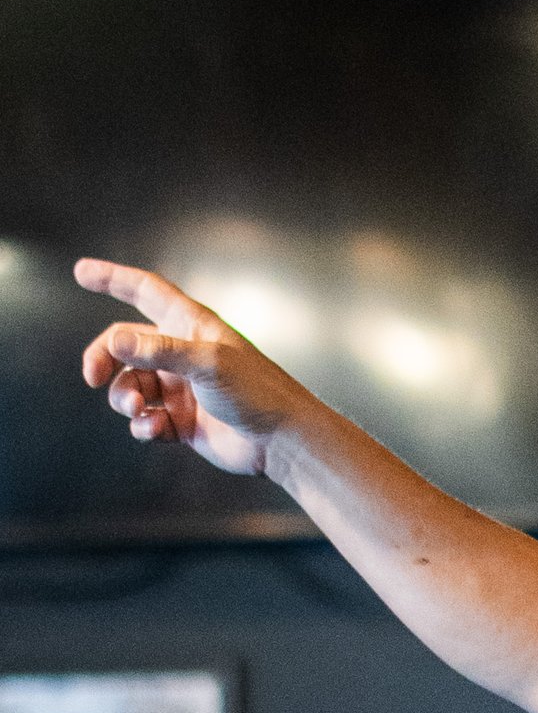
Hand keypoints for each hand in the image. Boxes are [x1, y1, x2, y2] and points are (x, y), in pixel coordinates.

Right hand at [76, 256, 302, 479]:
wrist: (281, 442)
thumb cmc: (258, 392)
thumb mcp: (208, 363)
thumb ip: (160, 351)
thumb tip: (115, 340)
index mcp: (191, 326)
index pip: (145, 291)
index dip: (112, 279)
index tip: (81, 271)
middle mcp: (183, 353)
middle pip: (125, 345)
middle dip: (104, 358)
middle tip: (93, 378)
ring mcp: (181, 388)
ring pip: (131, 386)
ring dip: (125, 399)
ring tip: (141, 411)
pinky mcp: (182, 421)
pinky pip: (145, 419)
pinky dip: (143, 426)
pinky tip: (155, 430)